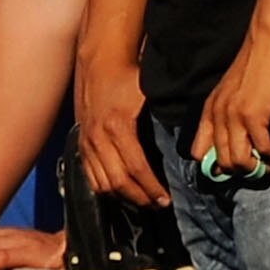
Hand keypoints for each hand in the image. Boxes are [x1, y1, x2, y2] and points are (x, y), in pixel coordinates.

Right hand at [74, 47, 165, 208]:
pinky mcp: (81, 144)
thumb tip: (188, 138)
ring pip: (102, 183)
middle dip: (139, 197)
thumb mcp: (150, 93)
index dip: (151, 187)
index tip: (167, 198)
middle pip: (117, 182)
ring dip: (122, 197)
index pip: (136, 168)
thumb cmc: (131, 76)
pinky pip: (90, 176)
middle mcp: (99, 139)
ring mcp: (87, 143)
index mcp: (119, 127)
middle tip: (158, 204)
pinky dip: (105, 188)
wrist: (100, 64)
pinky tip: (121, 191)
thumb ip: (164, 116)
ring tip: (143, 201)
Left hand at [193, 28, 269, 181]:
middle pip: (222, 162)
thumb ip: (230, 112)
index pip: (198, 153)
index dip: (215, 166)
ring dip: (259, 169)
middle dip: (244, 172)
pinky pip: (262, 148)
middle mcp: (217, 117)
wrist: (269, 41)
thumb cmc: (258, 62)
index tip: (237, 167)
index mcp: (209, 111)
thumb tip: (240, 137)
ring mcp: (234, 117)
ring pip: (239, 161)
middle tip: (262, 169)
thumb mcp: (234, 90)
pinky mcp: (255, 115)